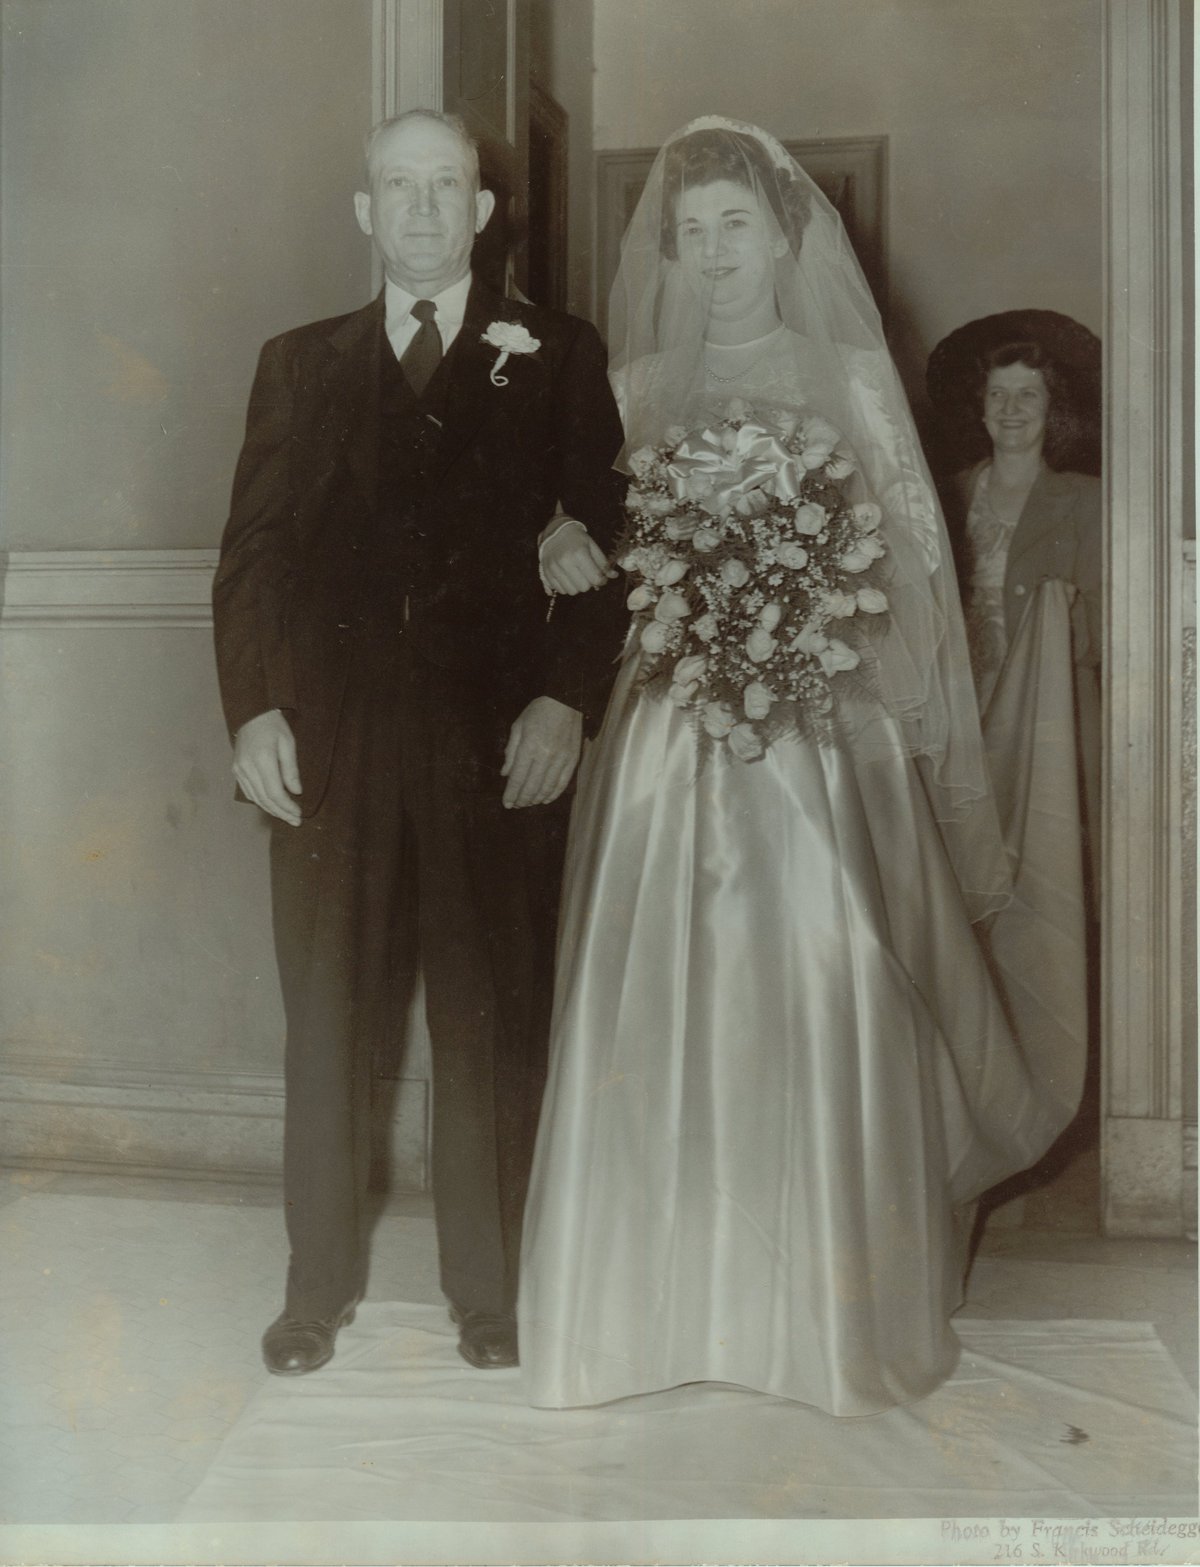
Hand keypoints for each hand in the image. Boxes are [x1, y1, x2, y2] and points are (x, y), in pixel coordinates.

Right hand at [232, 709, 302, 825]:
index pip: (275, 792)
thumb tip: (296, 792)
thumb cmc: (273, 726)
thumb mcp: (288, 743)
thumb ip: (291, 769)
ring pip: (255, 798)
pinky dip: (260, 801)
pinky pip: (248, 792)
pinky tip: (271, 805)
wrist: (250, 714)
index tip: (299, 814)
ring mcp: (239, 770)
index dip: (287, 806)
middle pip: (265, 799)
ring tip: (286, 816)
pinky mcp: (236, 770)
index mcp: (262, 760)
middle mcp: (247, 768)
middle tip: (295, 821)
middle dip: (281, 812)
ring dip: (271, 809)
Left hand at [501, 696, 581, 808]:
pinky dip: (553, 794)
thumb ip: (511, 751)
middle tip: (516, 805)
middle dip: (522, 800)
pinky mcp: (572, 760)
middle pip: (532, 786)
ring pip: (547, 788)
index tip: (506, 803)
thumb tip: (506, 774)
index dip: (511, 793)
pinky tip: (545, 799)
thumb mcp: (518, 727)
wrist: (565, 702)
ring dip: (536, 799)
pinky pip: (562, 783)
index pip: (518, 777)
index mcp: (529, 746)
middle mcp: (546, 755)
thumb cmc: (538, 712)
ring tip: (528, 803)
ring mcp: (561, 759)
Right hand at [540, 520, 615, 595]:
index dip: (601, 580)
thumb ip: (603, 563)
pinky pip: (560, 590)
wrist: (555, 531)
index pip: (595, 579)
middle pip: (583, 588)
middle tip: (588, 575)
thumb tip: (613, 576)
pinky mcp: (546, 573)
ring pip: (571, 591)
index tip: (601, 577)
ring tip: (577, 575)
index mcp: (579, 554)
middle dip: (588, 583)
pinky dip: (566, 586)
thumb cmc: (577, 538)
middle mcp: (565, 562)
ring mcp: (554, 568)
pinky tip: (568, 577)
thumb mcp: (592, 546)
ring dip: (577, 586)